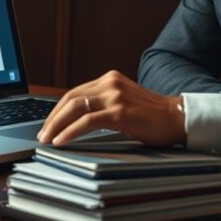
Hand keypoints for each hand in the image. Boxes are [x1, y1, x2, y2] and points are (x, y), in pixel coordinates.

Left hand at [37, 70, 185, 146]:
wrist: (178, 118)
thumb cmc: (153, 116)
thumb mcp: (124, 102)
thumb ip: (104, 104)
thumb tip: (77, 119)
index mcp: (110, 79)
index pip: (75, 93)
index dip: (58, 109)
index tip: (48, 124)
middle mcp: (110, 83)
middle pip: (70, 98)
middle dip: (52, 118)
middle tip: (42, 134)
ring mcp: (115, 96)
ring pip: (74, 108)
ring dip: (56, 125)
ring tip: (46, 139)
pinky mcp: (120, 112)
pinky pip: (87, 121)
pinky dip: (70, 131)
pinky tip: (61, 141)